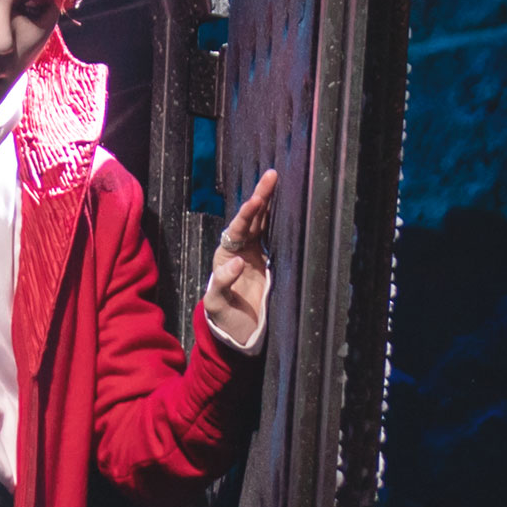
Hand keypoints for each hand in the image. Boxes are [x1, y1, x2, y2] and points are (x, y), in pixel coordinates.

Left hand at [205, 168, 276, 349]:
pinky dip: (280, 219)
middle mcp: (240, 249)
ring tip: (277, 179)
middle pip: (251, 218)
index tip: (256, 200)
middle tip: (272, 175)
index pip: (237, 229)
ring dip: (270, 202)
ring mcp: (256, 252)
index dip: (247, 214)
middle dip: (260, 195)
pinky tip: (288, 205)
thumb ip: (223, 283)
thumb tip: (238, 262)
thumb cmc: (224, 317)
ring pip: (263, 221)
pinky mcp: (270, 260)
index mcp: (225, 256)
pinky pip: (274, 234)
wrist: (240, 331)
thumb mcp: (217, 303)